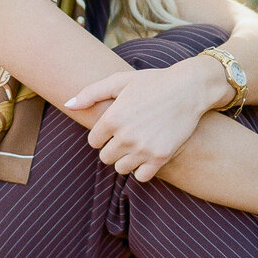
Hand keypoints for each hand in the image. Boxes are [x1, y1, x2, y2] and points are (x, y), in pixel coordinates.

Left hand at [65, 59, 225, 182]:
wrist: (189, 88)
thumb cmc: (152, 82)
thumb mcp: (120, 81)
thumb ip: (91, 93)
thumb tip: (68, 105)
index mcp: (112, 118)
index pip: (93, 141)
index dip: (103, 134)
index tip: (115, 126)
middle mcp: (125, 136)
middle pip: (105, 157)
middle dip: (113, 147)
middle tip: (127, 135)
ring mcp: (143, 148)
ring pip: (121, 168)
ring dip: (126, 159)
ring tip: (137, 144)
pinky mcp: (161, 157)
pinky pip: (141, 176)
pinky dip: (142, 169)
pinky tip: (148, 154)